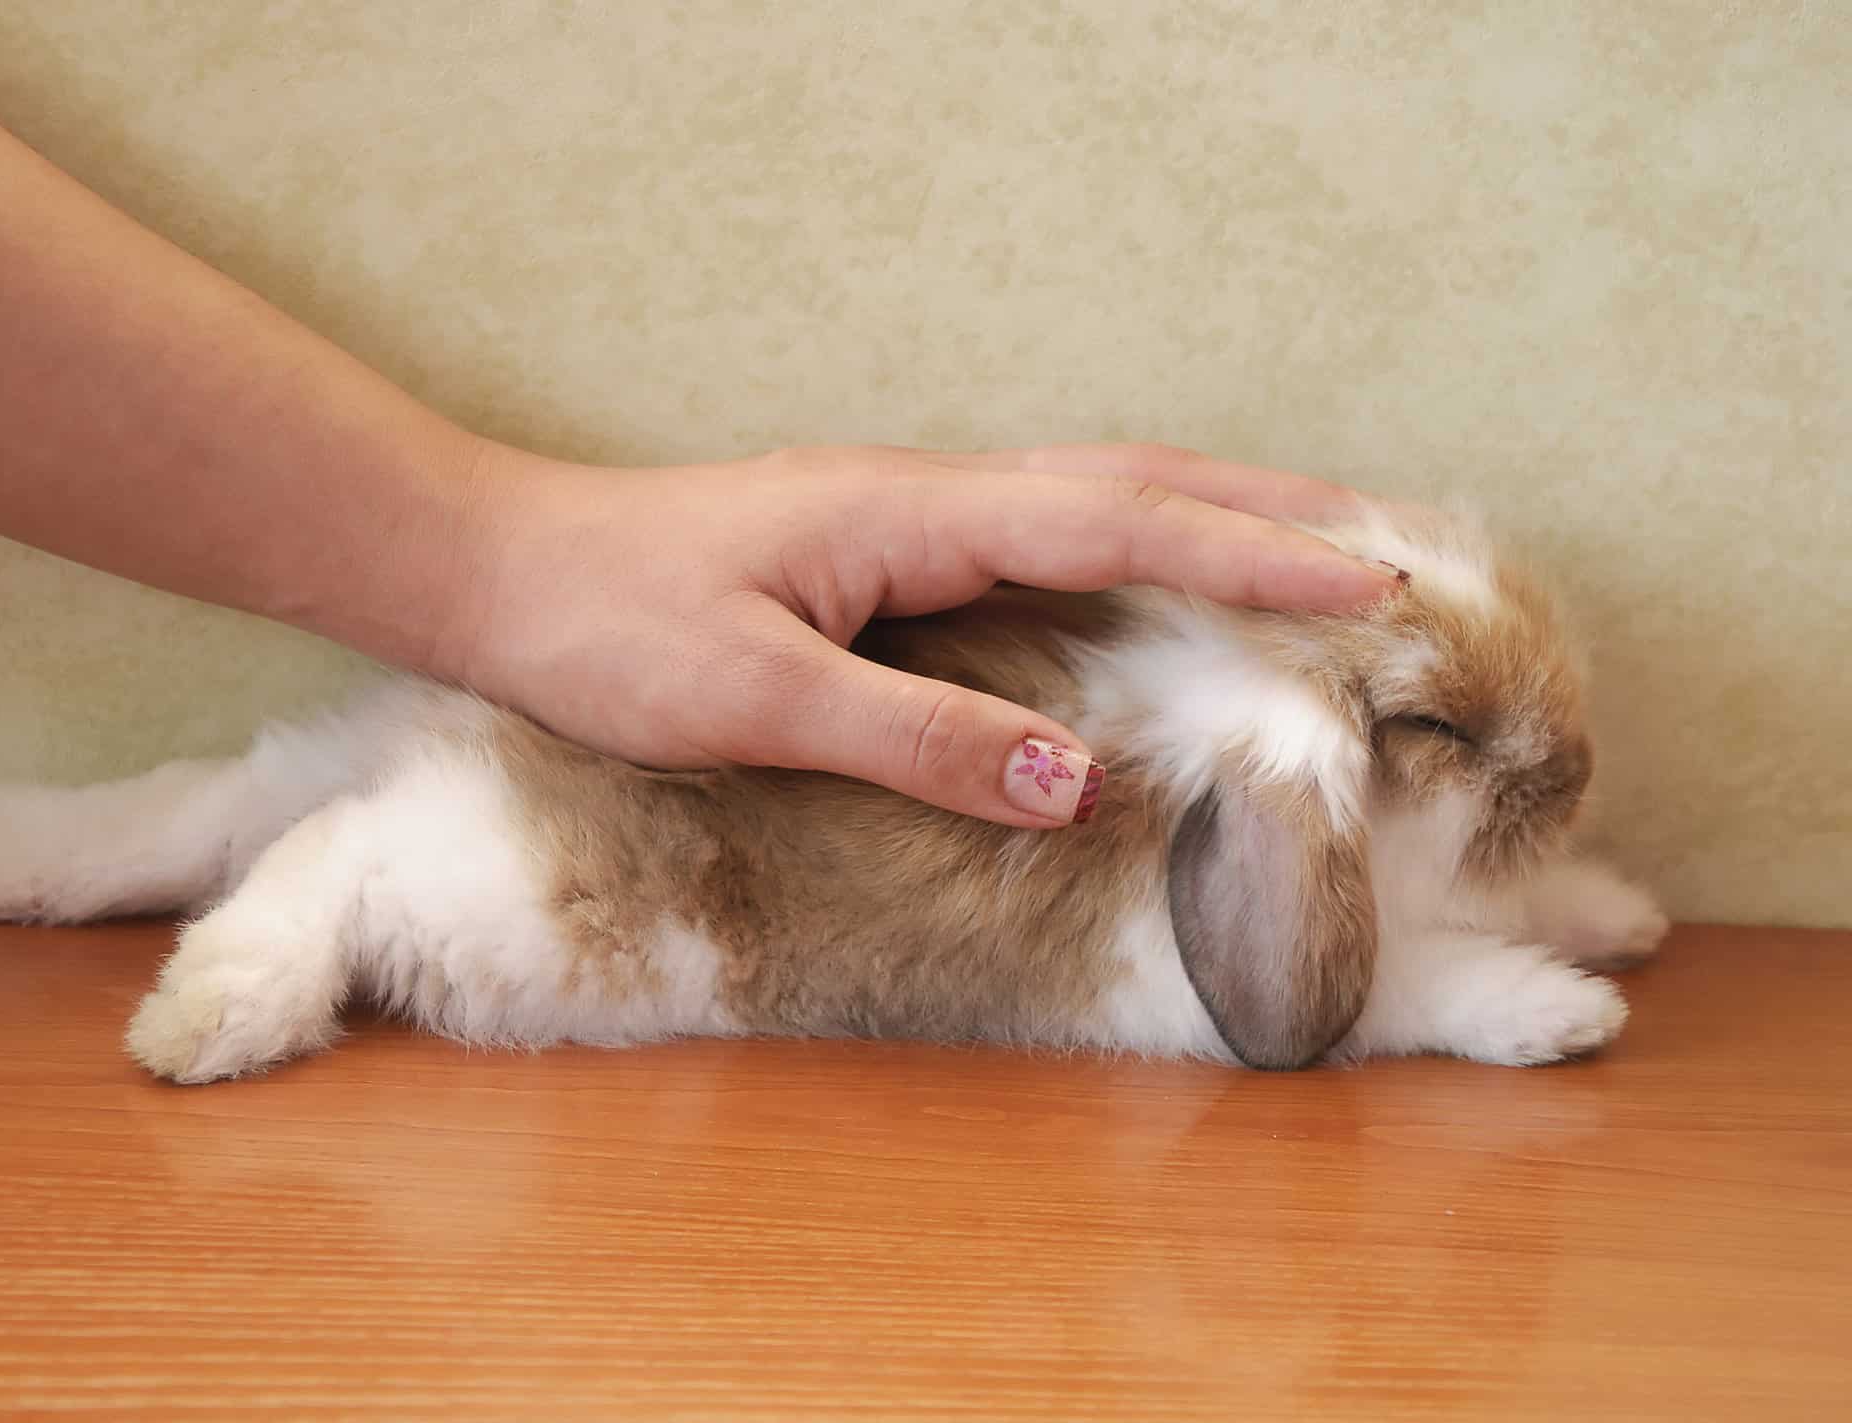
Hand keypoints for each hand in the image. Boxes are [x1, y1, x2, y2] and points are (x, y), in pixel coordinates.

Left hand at [429, 441, 1397, 827]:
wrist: (498, 572)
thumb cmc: (608, 628)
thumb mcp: (757, 699)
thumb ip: (919, 737)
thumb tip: (1077, 782)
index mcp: (913, 515)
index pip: (1117, 523)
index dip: (1247, 555)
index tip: (1370, 578)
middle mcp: (923, 495)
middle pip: (1127, 480)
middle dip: (1261, 509)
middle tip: (1384, 535)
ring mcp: (900, 513)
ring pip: (1085, 493)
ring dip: (1201, 511)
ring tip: (1302, 540)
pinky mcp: (875, 548)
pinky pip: (1033, 531)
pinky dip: (1120, 541)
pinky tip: (1140, 574)